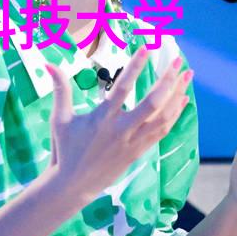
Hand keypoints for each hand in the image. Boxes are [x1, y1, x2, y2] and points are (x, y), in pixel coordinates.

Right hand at [45, 46, 192, 204]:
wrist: (72, 186)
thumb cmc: (64, 149)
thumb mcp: (59, 118)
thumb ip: (60, 90)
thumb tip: (49, 64)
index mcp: (101, 119)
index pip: (122, 89)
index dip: (135, 68)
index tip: (146, 49)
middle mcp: (121, 130)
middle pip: (152, 104)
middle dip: (168, 81)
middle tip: (178, 60)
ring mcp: (133, 142)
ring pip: (163, 118)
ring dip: (178, 95)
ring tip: (187, 75)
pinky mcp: (139, 151)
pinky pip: (162, 131)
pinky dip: (175, 114)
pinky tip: (183, 100)